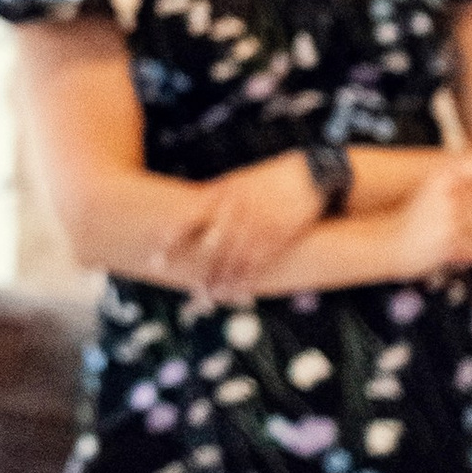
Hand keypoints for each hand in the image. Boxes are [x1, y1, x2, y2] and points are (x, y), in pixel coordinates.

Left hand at [154, 153, 330, 298]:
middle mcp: (240, 210)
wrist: (315, 174)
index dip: (173, 240)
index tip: (157, 258)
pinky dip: (245, 280)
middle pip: (212, 246)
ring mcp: (260, 225)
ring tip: (207, 298)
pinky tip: (234, 293)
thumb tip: (192, 207)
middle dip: (198, 270)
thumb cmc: (273, 177)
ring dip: (220, 281)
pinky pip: (258, 264)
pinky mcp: (280, 238)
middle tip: (184, 288)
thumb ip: (217, 195)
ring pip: (234, 260)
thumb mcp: (241, 179)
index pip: (192, 218)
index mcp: (226, 193)